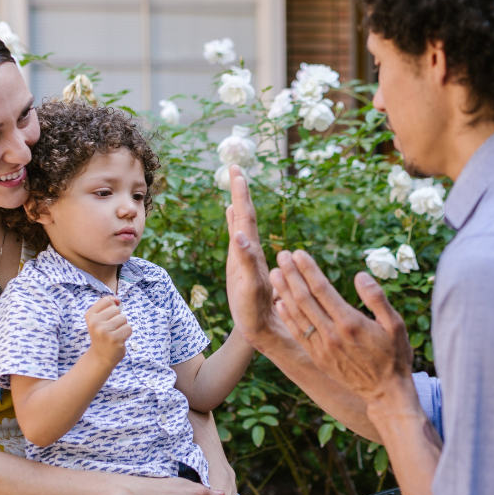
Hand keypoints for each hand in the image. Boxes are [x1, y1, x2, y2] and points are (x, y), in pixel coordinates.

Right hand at [85, 296, 130, 367]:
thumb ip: (107, 305)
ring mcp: (104, 331)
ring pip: (123, 318)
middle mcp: (95, 323)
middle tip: (111, 329)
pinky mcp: (114, 339)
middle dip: (117, 318)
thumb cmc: (102, 335)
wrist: (100, 357)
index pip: (106, 300)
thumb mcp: (99, 319)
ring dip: (122, 326)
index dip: (112, 306)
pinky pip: (128, 328)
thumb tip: (117, 300)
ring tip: (115, 334)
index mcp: (90, 315)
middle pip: (116, 309)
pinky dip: (127, 333)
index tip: (108, 317)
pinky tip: (119, 339)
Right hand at [225, 166, 287, 348]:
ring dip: (238, 202)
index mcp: (252, 251)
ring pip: (242, 223)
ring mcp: (246, 256)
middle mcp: (250, 250)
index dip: (242, 194)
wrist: (262, 327)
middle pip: (245, 214)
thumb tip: (240, 233)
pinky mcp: (241, 265)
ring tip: (235, 184)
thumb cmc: (256, 311)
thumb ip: (246, 260)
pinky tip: (232, 214)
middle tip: (236, 167)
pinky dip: (234, 222)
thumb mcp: (250, 286)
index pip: (247, 216)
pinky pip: (237, 237)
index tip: (238, 171)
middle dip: (240, 191)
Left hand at [270, 250, 414, 407]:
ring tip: (274, 273)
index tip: (299, 253)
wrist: (385, 393)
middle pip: (304, 298)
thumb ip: (377, 299)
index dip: (308, 270)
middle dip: (291, 275)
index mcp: (349, 322)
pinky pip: (297, 334)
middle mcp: (331, 334)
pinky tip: (280, 303)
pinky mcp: (318, 357)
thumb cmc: (395, 356)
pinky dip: (287, 317)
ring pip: (297, 314)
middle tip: (282, 255)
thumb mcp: (395, 325)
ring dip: (284, 292)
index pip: (322, 290)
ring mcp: (322, 347)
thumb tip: (360, 275)